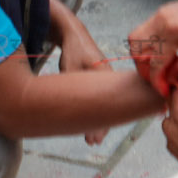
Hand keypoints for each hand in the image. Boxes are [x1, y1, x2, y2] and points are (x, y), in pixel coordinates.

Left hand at [57, 17, 112, 143]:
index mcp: (105, 76)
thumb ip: (72, 87)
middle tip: (92, 142)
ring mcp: (106, 80)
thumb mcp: (70, 68)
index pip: (107, 106)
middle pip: (109, 108)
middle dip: (101, 126)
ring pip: (106, 105)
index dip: (100, 125)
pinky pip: (102, 99)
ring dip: (99, 119)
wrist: (75, 35)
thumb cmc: (73, 51)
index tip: (93, 139)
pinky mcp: (101, 80)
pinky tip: (92, 121)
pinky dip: (98, 110)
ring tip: (92, 138)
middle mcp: (109, 80)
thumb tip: (68, 107)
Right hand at [130, 0, 177, 93]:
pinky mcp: (161, 11)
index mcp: (174, 32)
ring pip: (135, 39)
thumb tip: (169, 79)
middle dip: (144, 69)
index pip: (155, 63)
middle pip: (136, 50)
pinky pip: (143, 30)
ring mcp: (159, 14)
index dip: (157, 81)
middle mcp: (161, 21)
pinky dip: (146, 44)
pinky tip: (162, 52)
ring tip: (157, 66)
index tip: (164, 90)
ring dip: (140, 56)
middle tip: (158, 79)